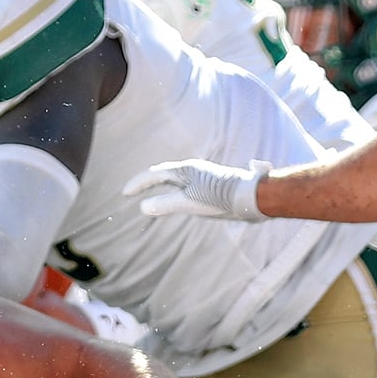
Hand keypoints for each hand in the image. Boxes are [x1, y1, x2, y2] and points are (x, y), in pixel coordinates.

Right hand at [122, 160, 266, 221]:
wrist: (251, 196)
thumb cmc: (221, 198)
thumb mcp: (190, 202)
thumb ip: (166, 204)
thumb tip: (143, 207)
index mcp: (185, 170)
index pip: (154, 175)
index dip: (138, 183)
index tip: (125, 193)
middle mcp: (192, 171)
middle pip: (163, 175)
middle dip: (147, 183)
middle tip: (133, 192)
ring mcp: (201, 178)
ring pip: (174, 181)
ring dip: (159, 187)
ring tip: (150, 195)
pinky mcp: (209, 186)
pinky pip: (183, 187)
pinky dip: (172, 192)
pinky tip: (176, 200)